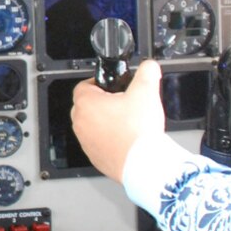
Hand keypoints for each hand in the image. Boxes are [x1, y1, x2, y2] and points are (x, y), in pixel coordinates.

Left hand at [71, 59, 166, 181]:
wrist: (142, 164)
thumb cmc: (138, 131)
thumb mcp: (146, 91)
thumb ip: (147, 72)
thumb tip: (149, 66)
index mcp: (87, 103)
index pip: (84, 85)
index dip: (98, 82)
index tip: (111, 86)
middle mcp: (81, 123)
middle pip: (86, 105)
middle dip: (102, 102)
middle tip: (121, 103)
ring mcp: (85, 142)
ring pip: (91, 125)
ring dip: (105, 121)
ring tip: (126, 121)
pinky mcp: (94, 157)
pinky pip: (97, 142)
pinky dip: (108, 139)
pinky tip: (125, 138)